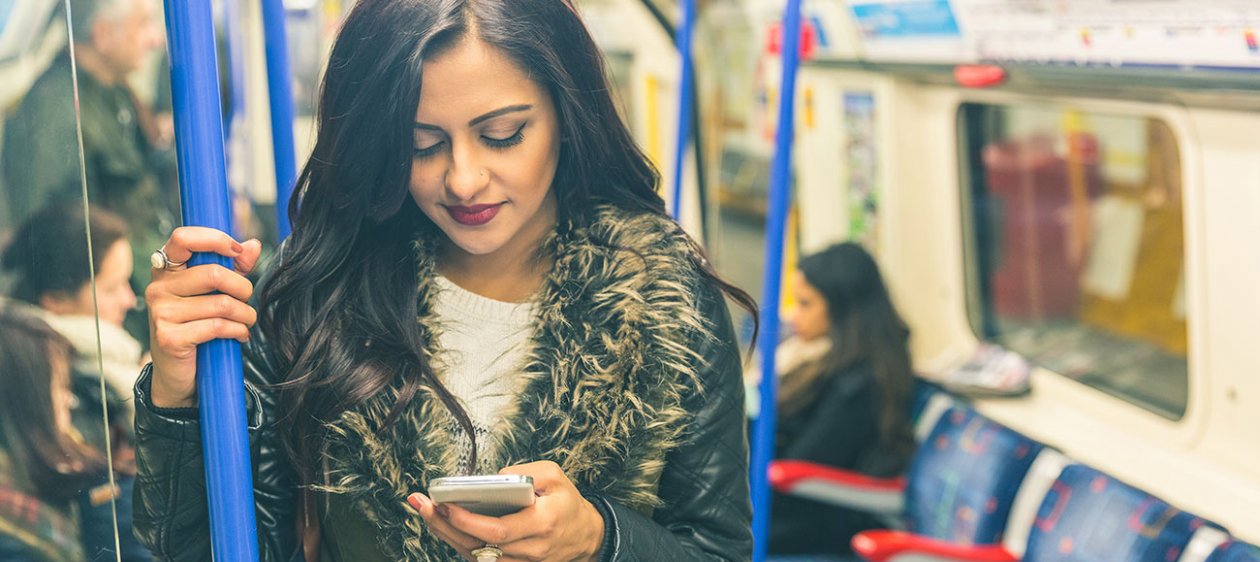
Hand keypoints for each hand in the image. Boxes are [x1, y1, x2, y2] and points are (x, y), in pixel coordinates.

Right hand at [146, 227, 261, 407]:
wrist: (179, 373)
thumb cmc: (199, 325)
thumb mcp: (216, 292)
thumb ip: (234, 267)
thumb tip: (252, 244)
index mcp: (166, 270)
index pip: (183, 238)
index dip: (215, 239)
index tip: (238, 252)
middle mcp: (158, 288)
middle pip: (214, 273)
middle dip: (242, 288)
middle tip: (246, 300)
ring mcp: (161, 313)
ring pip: (221, 303)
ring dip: (245, 314)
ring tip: (246, 320)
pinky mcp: (169, 337)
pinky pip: (218, 326)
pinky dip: (238, 330)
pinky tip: (240, 335)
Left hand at [407, 461, 604, 561]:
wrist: (586, 536)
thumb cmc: (567, 504)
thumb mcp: (555, 476)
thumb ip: (526, 472)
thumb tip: (494, 477)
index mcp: (542, 524)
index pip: (498, 530)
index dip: (468, 521)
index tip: (446, 504)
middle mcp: (529, 549)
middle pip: (479, 545)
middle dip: (446, 525)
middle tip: (422, 504)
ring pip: (475, 554)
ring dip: (446, 533)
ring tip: (425, 510)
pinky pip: (480, 558)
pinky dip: (458, 541)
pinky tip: (442, 524)